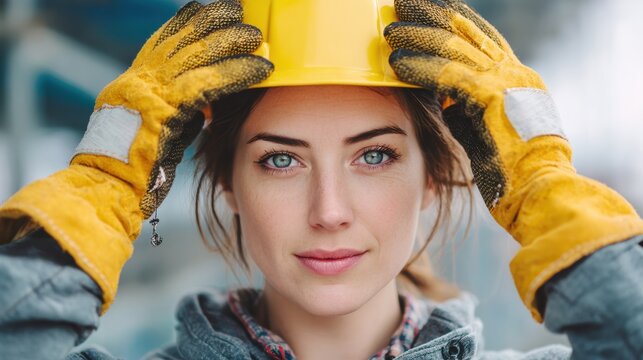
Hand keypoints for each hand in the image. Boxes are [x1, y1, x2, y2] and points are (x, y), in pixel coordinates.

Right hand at [0, 0, 272, 313]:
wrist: (109, 191)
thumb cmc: (133, 171)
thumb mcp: (154, 130)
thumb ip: (177, 111)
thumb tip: (205, 103)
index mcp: (133, 84)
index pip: (163, 41)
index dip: (189, 23)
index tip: (210, 11)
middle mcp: (139, 81)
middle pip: (182, 41)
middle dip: (213, 25)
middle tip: (240, 15)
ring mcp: (150, 94)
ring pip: (197, 56)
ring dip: (231, 44)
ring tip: (256, 36)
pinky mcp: (167, 111)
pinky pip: (209, 84)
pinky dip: (237, 73)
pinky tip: (260, 68)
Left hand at [384, 0, 642, 320]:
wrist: (537, 193)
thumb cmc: (510, 172)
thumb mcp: (485, 128)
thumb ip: (465, 105)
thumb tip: (438, 94)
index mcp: (517, 78)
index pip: (481, 37)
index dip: (453, 20)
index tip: (428, 9)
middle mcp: (513, 73)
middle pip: (466, 33)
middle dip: (432, 16)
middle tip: (402, 4)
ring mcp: (505, 83)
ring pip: (454, 47)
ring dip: (419, 37)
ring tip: (391, 31)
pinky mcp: (491, 99)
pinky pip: (448, 74)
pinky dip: (420, 67)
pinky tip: (397, 63)